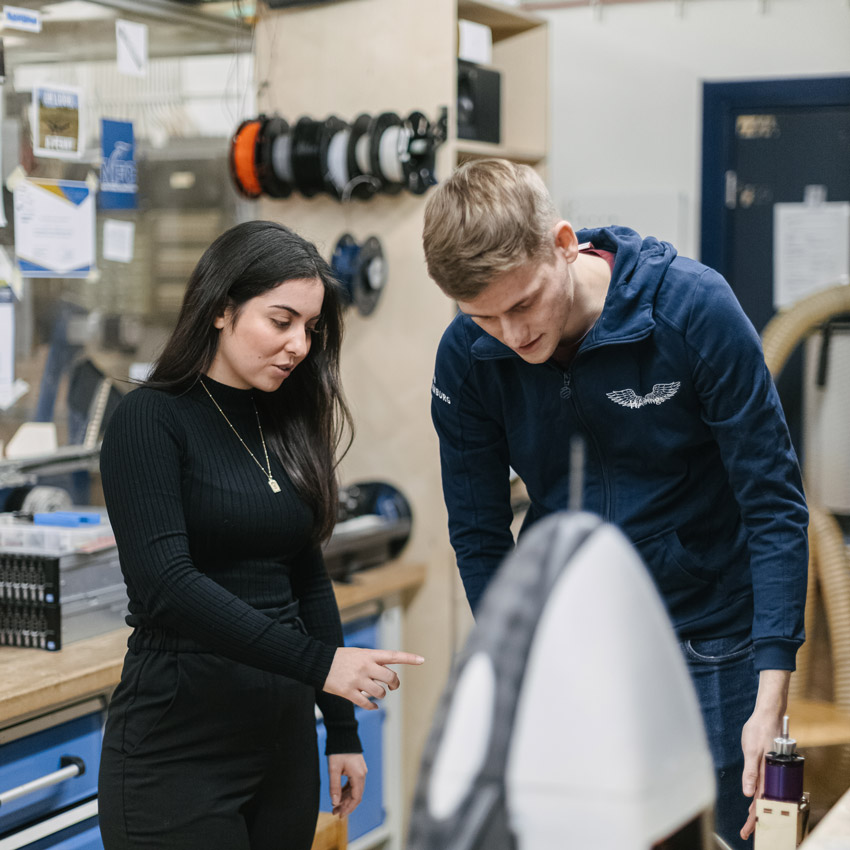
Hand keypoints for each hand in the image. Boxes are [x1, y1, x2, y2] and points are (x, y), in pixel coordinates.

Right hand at [323, 647, 424, 709]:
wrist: (319, 663)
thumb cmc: (341, 658)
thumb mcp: (359, 653)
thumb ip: (374, 662)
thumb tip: (389, 675)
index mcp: (369, 654)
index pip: (393, 655)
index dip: (409, 658)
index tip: (422, 660)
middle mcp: (365, 666)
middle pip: (390, 678)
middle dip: (394, 684)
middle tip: (392, 687)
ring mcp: (357, 679)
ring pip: (380, 692)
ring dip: (381, 695)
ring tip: (377, 693)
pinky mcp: (348, 692)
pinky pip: (366, 703)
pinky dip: (372, 706)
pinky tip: (373, 705)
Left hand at [328, 753, 366, 817]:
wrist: (343, 735)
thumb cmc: (338, 751)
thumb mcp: (334, 770)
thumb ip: (334, 787)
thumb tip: (335, 803)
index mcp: (358, 775)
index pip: (355, 798)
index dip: (348, 808)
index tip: (339, 815)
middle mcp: (362, 774)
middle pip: (356, 795)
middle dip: (346, 805)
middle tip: (334, 812)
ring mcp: (360, 771)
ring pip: (354, 790)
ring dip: (345, 798)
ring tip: (335, 806)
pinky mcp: (357, 768)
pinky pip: (353, 784)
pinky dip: (346, 791)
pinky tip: (339, 795)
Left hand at [739, 669, 789, 840]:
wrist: (768, 715)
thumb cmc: (758, 730)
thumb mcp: (751, 749)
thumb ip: (750, 772)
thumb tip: (747, 793)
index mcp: (767, 774)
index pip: (760, 802)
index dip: (754, 818)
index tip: (747, 831)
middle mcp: (771, 775)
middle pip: (764, 802)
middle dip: (756, 818)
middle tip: (746, 832)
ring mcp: (771, 770)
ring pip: (765, 795)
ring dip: (758, 808)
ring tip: (750, 820)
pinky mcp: (769, 765)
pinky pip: (766, 785)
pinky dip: (760, 795)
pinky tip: (755, 798)